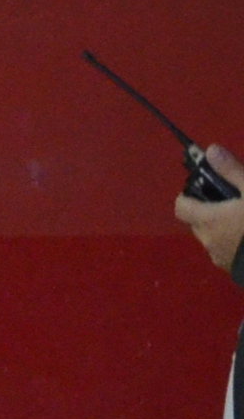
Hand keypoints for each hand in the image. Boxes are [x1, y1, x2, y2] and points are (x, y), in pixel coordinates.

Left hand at [176, 146, 243, 272]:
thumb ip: (231, 172)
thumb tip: (211, 150)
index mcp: (208, 220)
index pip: (181, 207)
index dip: (188, 197)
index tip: (204, 189)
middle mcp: (208, 241)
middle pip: (195, 222)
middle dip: (207, 211)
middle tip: (230, 201)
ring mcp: (220, 258)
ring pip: (211, 238)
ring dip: (220, 227)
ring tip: (242, 217)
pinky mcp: (232, 269)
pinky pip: (224, 252)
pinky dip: (231, 242)